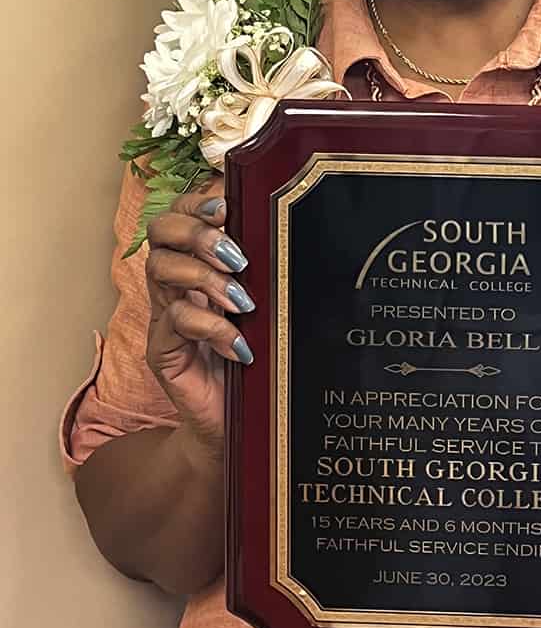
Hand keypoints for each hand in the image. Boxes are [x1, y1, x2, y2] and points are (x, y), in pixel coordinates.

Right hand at [144, 178, 253, 458]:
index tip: (227, 207)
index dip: (195, 203)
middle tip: (237, 258)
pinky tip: (239, 344)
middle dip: (199, 234)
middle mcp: (174, 284)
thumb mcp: (266, 304)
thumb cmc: (258, 357)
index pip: (179, 213)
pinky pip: (175, 322)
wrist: (238, 424)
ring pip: (162, 271)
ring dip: (206, 278)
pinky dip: (212, 327)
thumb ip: (266, 271)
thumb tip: (293, 228)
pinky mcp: (162, 352)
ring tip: (243, 302)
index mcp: (196, 263)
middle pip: (160, 231)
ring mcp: (164, 317)